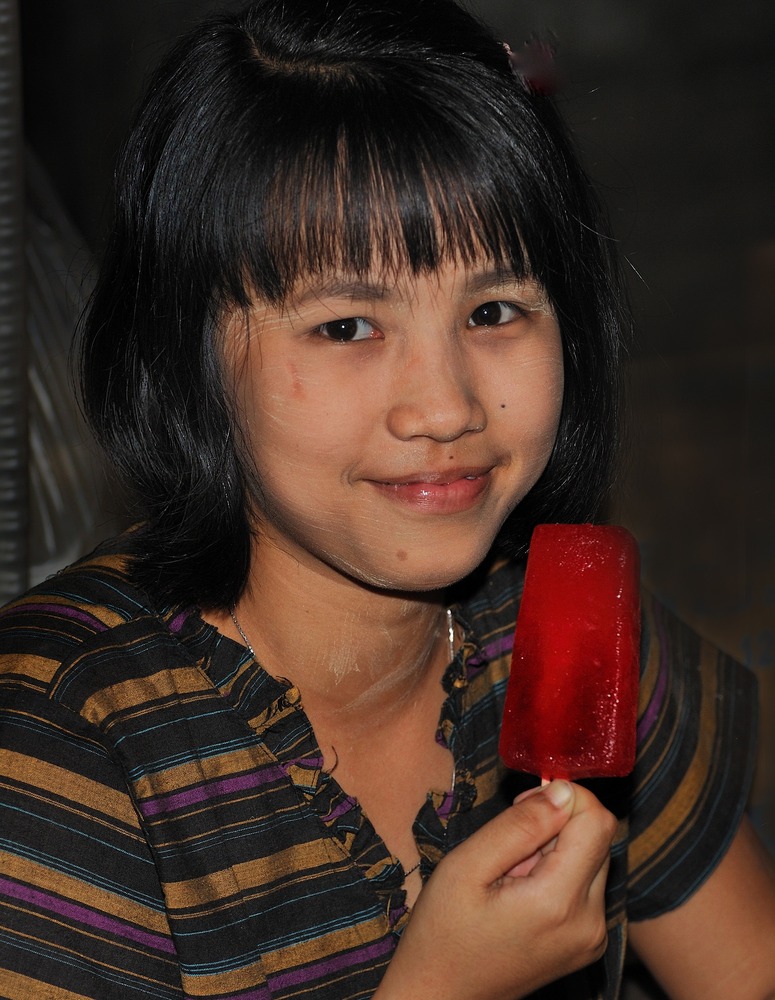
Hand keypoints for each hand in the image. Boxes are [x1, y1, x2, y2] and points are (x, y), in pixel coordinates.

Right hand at [375, 780, 616, 999]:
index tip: (523, 806)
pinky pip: (586, 885)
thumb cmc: (443, 932)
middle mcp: (590, 923)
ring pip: (593, 858)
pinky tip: (522, 892)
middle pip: (598, 839)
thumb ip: (519, 825)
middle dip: (557, 826)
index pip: (597, 821)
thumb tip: (564, 791)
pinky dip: (558, 874)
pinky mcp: (588, 944)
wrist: (441, 994)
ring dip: (557, 850)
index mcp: (560, 903)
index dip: (563, 798)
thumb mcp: (466, 866)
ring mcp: (592, 938)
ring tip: (512, 874)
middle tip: (508, 847)